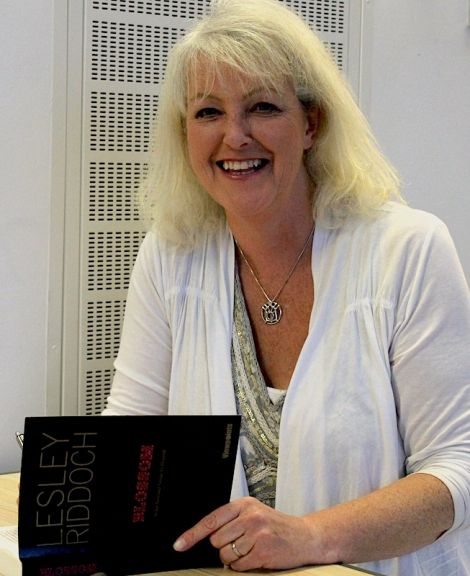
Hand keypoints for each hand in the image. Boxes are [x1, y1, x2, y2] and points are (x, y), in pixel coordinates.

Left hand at [173, 496, 322, 570]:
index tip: (178, 545)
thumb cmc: (276, 526)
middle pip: (216, 540)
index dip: (192, 534)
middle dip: (225, 546)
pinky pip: (239, 566)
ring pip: (226, 555)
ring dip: (234, 558)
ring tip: (251, 550)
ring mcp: (257, 533)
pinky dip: (244, 566)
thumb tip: (207, 536)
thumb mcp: (254, 514)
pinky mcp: (263, 551)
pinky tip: (257, 557)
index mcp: (244, 504)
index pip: (212, 519)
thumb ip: (232, 521)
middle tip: (242, 543)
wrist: (305, 536)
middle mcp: (250, 516)